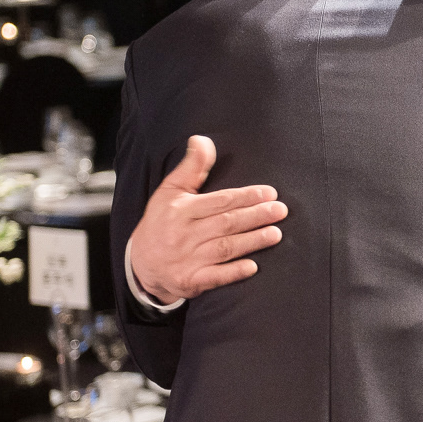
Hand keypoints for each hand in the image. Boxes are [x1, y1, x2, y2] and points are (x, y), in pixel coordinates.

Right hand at [128, 135, 287, 303]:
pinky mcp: (190, 281)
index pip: (219, 201)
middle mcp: (183, 234)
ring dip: (251, 241)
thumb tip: (202, 140)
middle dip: (255, 216)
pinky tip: (253, 267)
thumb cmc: (161, 223)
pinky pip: (214, 277)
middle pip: (225, 223)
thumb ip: (191, 168)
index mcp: (180, 210)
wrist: (141, 264)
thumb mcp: (170, 192)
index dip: (245, 196)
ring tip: (275, 234)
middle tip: (280, 210)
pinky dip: (233, 273)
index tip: (269, 193)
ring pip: (224, 248)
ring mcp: (187, 259)